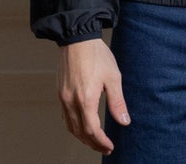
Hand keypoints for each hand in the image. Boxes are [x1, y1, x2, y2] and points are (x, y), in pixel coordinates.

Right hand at [58, 37, 130, 154]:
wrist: (77, 38)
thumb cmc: (97, 55)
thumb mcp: (113, 77)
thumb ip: (117, 102)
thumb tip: (125, 122)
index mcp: (85, 99)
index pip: (92, 130)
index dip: (101, 142)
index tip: (110, 146)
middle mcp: (71, 101)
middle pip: (80, 132)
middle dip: (93, 143)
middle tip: (104, 148)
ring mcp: (63, 98)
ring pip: (71, 127)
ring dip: (83, 137)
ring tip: (95, 140)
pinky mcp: (60, 92)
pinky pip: (65, 117)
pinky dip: (74, 126)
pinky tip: (83, 125)